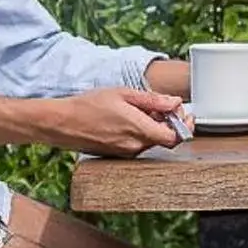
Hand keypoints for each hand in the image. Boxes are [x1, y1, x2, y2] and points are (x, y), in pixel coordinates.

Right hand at [46, 86, 189, 154]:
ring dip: (154, 127)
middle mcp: (135, 146)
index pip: (175, 138)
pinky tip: (128, 119)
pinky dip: (141, 132)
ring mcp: (126, 152)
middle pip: (165, 139)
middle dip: (169, 123)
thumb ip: (153, 100)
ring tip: (140, 110)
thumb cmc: (89, 105)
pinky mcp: (118, 154)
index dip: (185, 127)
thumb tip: (175, 103)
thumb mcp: (123, 94)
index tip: (185, 115)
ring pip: (151, 141)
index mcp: (139, 130)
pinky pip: (138, 144)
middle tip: (164, 107)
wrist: (62, 123)